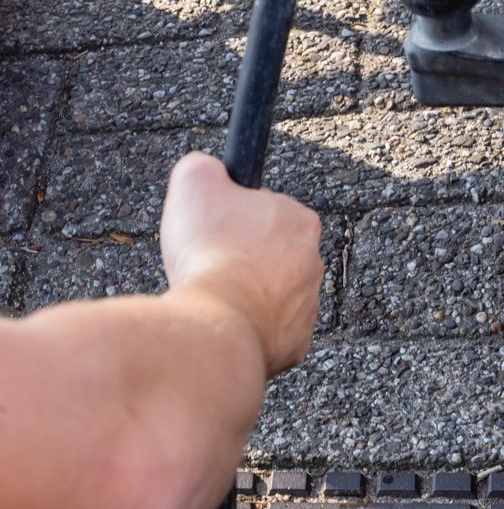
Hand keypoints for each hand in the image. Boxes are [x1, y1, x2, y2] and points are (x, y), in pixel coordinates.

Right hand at [158, 152, 322, 376]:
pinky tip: (219, 318)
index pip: (266, 209)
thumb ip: (204, 165)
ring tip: (209, 292)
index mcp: (299, 220)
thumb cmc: (209, 250)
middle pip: (268, 252)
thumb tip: (209, 167)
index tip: (209, 226)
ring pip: (268, 292)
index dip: (231, 215)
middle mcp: (314, 263)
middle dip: (239, 255)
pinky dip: (243, 323)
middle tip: (204, 260)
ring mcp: (306, 308)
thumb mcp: (194, 180)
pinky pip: (265, 328)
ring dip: (242, 290)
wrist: (218, 321)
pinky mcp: (294, 343)